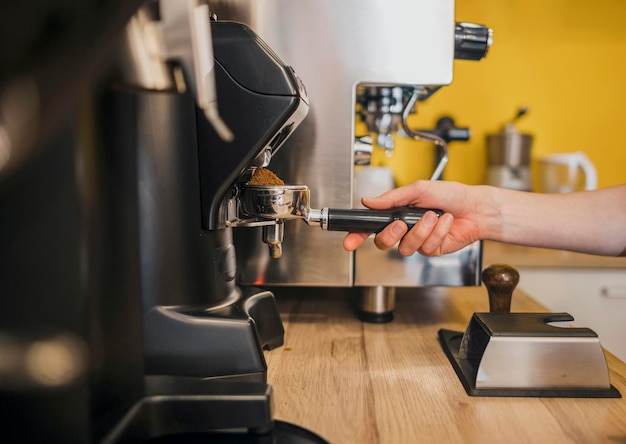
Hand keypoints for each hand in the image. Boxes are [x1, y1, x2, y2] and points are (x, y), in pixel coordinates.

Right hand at [343, 180, 489, 255]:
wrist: (474, 207)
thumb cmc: (449, 194)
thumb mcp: (418, 189)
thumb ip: (392, 198)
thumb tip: (369, 201)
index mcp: (396, 213)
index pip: (371, 227)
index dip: (357, 236)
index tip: (349, 242)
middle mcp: (405, 229)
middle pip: (383, 242)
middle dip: (391, 233)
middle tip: (401, 223)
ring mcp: (417, 241)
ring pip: (406, 247)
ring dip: (421, 230)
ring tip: (434, 216)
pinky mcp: (432, 250)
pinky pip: (426, 248)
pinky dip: (438, 232)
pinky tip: (446, 223)